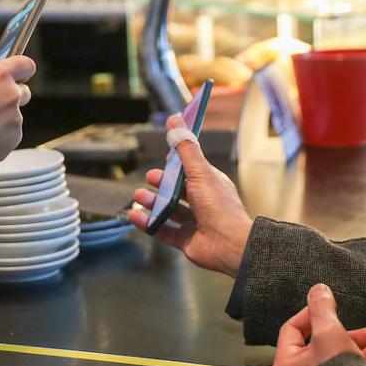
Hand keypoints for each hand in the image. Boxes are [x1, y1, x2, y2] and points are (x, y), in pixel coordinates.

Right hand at [0, 56, 35, 174]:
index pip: (26, 65)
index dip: (21, 68)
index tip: (16, 73)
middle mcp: (11, 96)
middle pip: (23, 91)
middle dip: (9, 94)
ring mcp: (14, 121)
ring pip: (14, 116)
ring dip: (0, 117)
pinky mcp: (12, 141)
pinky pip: (8, 136)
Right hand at [128, 114, 253, 275]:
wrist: (229, 245)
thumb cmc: (219, 208)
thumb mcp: (200, 172)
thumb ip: (185, 147)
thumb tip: (176, 121)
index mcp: (210, 185)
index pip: (190, 171)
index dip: (175, 165)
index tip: (163, 158)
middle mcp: (203, 203)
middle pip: (176, 191)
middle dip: (160, 184)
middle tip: (149, 178)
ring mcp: (194, 223)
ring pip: (168, 210)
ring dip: (151, 203)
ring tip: (138, 196)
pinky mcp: (186, 240)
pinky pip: (163, 230)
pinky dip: (148, 224)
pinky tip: (135, 216)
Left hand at [272, 284, 365, 365]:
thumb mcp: (329, 332)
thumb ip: (323, 308)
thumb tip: (318, 289)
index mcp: (287, 365)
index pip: (293, 330)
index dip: (312, 314)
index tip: (330, 307)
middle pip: (320, 348)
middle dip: (348, 337)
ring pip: (337, 365)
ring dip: (359, 353)